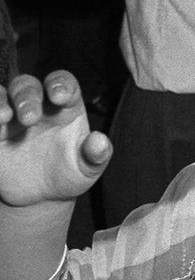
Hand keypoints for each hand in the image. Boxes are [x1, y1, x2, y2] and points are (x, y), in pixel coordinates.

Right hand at [0, 73, 111, 207]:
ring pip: (1, 96)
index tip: (59, 96)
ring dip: (0, 102)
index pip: (63, 83)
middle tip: (29, 118)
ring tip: (3, 117)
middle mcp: (37, 105)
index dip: (60, 84)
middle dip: (27, 98)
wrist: (39, 196)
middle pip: (28, 86)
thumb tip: (100, 141)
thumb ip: (95, 155)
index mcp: (65, 107)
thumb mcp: (86, 169)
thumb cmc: (68, 174)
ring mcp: (11, 116)